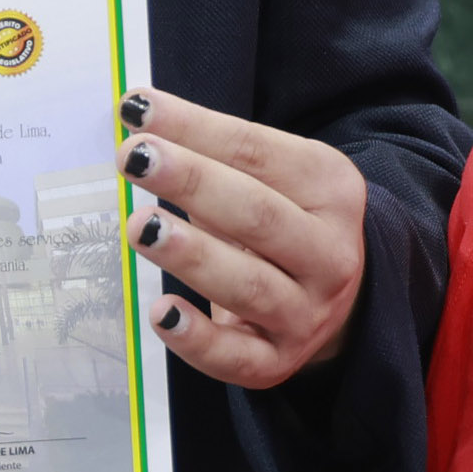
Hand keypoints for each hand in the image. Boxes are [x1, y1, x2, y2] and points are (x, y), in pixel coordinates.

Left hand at [115, 86, 368, 386]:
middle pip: (258, 215)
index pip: (258, 152)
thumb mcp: (272, 179)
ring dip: (192, 255)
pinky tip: (161, 314)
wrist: (337, 302)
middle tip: (135, 159)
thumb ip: (215, 153)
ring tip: (139, 226)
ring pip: (249, 286)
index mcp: (331, 190)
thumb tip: (138, 123)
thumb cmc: (281, 222)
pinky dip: (198, 339)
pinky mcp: (278, 362)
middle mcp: (331, 254)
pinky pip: (237, 357)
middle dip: (193, 183)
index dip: (196, 128)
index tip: (138, 109)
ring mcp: (308, 313)